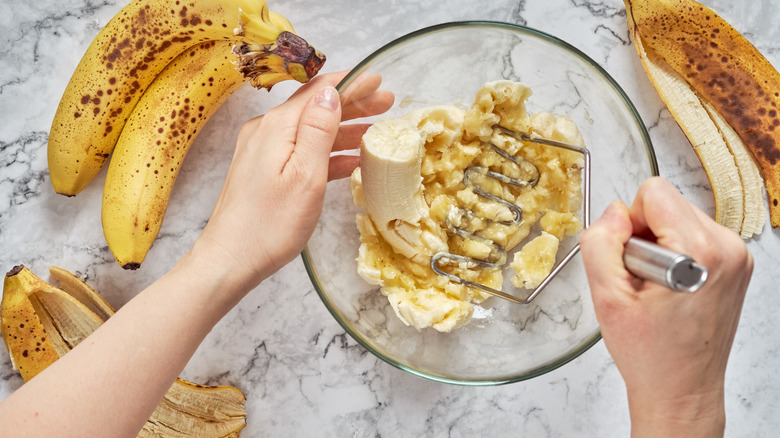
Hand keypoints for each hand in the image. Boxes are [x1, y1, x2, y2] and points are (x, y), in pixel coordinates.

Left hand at [192, 71, 393, 290]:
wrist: (230, 260)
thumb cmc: (270, 224)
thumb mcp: (305, 175)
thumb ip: (319, 130)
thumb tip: (330, 92)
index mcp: (277, 127)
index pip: (319, 92)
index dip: (351, 84)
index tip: (378, 79)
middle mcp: (267, 131)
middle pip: (315, 108)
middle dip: (353, 103)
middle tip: (387, 102)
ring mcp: (263, 151)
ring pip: (311, 131)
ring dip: (344, 128)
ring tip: (376, 130)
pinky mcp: (263, 171)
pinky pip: (302, 152)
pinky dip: (328, 153)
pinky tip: (351, 161)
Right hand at [580, 177, 752, 436]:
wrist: (682, 389)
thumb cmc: (650, 354)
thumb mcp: (606, 297)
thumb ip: (600, 243)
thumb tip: (614, 211)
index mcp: (701, 251)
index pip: (654, 192)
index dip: (629, 224)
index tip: (632, 262)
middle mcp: (728, 248)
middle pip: (668, 202)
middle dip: (644, 235)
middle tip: (642, 281)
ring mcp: (737, 256)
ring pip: (679, 217)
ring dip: (659, 244)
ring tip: (657, 288)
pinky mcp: (737, 263)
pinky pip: (693, 234)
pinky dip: (675, 253)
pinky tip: (670, 288)